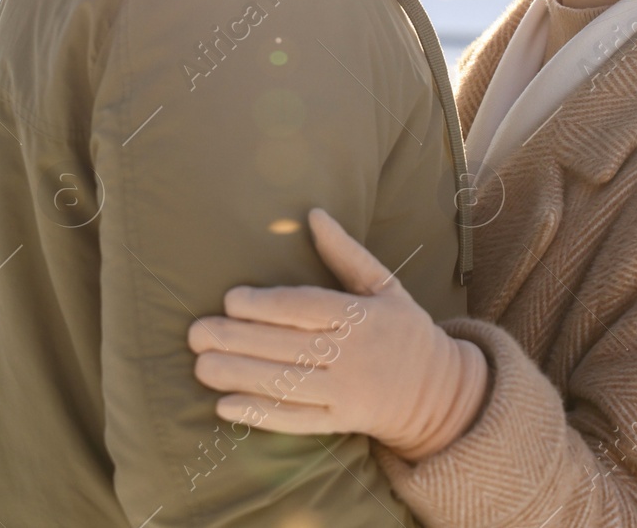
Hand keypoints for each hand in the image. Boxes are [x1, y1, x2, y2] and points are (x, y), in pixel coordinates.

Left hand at [188, 208, 488, 461]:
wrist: (440, 392)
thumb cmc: (402, 329)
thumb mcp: (384, 285)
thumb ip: (346, 253)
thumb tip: (313, 214)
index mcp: (363, 315)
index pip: (306, 308)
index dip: (265, 305)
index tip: (230, 299)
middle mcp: (355, 355)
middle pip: (288, 346)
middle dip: (238, 340)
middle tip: (197, 333)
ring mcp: (348, 393)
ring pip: (286, 384)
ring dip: (239, 376)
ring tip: (200, 366)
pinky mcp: (342, 423)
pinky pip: (297, 421)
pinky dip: (260, 415)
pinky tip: (225, 406)